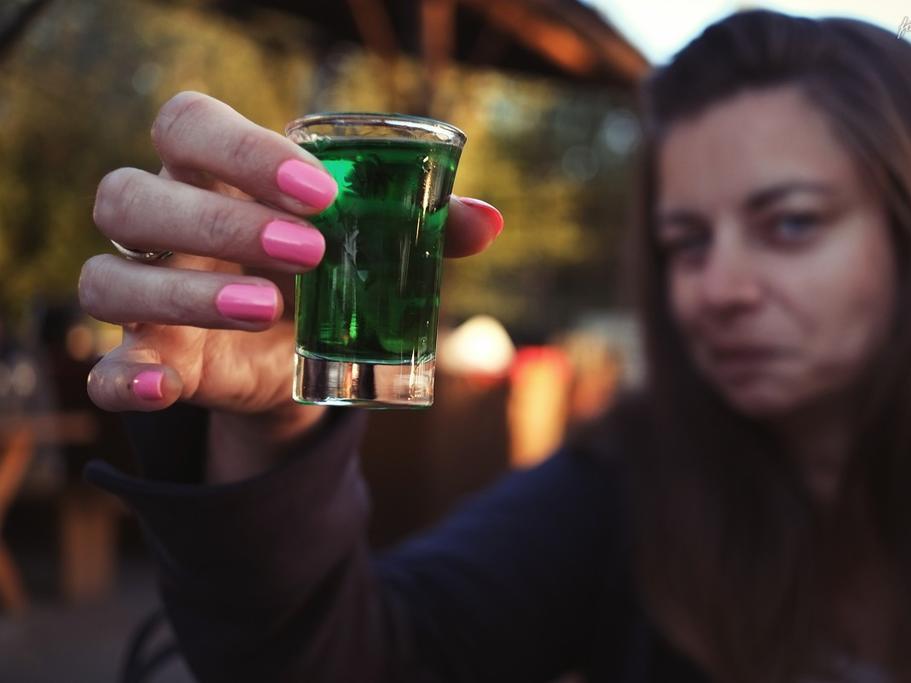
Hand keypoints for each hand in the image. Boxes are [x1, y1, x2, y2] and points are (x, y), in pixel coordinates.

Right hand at [80, 92, 502, 428]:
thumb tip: (487, 222)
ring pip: (108, 279)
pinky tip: (165, 385)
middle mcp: (162, 226)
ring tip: (270, 312)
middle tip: (310, 252)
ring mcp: (145, 296)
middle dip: (219, 222)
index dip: (241, 149)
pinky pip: (105, 369)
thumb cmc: (327, 274)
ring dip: (185, 293)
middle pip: (132, 197)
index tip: (319, 191)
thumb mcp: (371, 247)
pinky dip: (125, 378)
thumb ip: (422, 229)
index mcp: (212, 175)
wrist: (301, 357)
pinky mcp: (149, 362)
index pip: (189, 126)